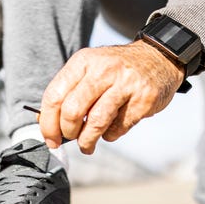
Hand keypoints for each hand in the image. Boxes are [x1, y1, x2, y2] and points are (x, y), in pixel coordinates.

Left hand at [40, 40, 183, 153]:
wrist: (159, 57)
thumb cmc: (117, 70)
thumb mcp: (91, 69)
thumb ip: (69, 92)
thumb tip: (45, 123)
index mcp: (84, 61)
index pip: (54, 96)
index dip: (48, 123)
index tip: (50, 139)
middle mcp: (103, 69)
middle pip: (73, 111)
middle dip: (68, 132)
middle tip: (70, 138)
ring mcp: (125, 84)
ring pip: (96, 122)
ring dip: (87, 141)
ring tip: (87, 145)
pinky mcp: (143, 99)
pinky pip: (119, 128)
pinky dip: (110, 135)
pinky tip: (111, 130)